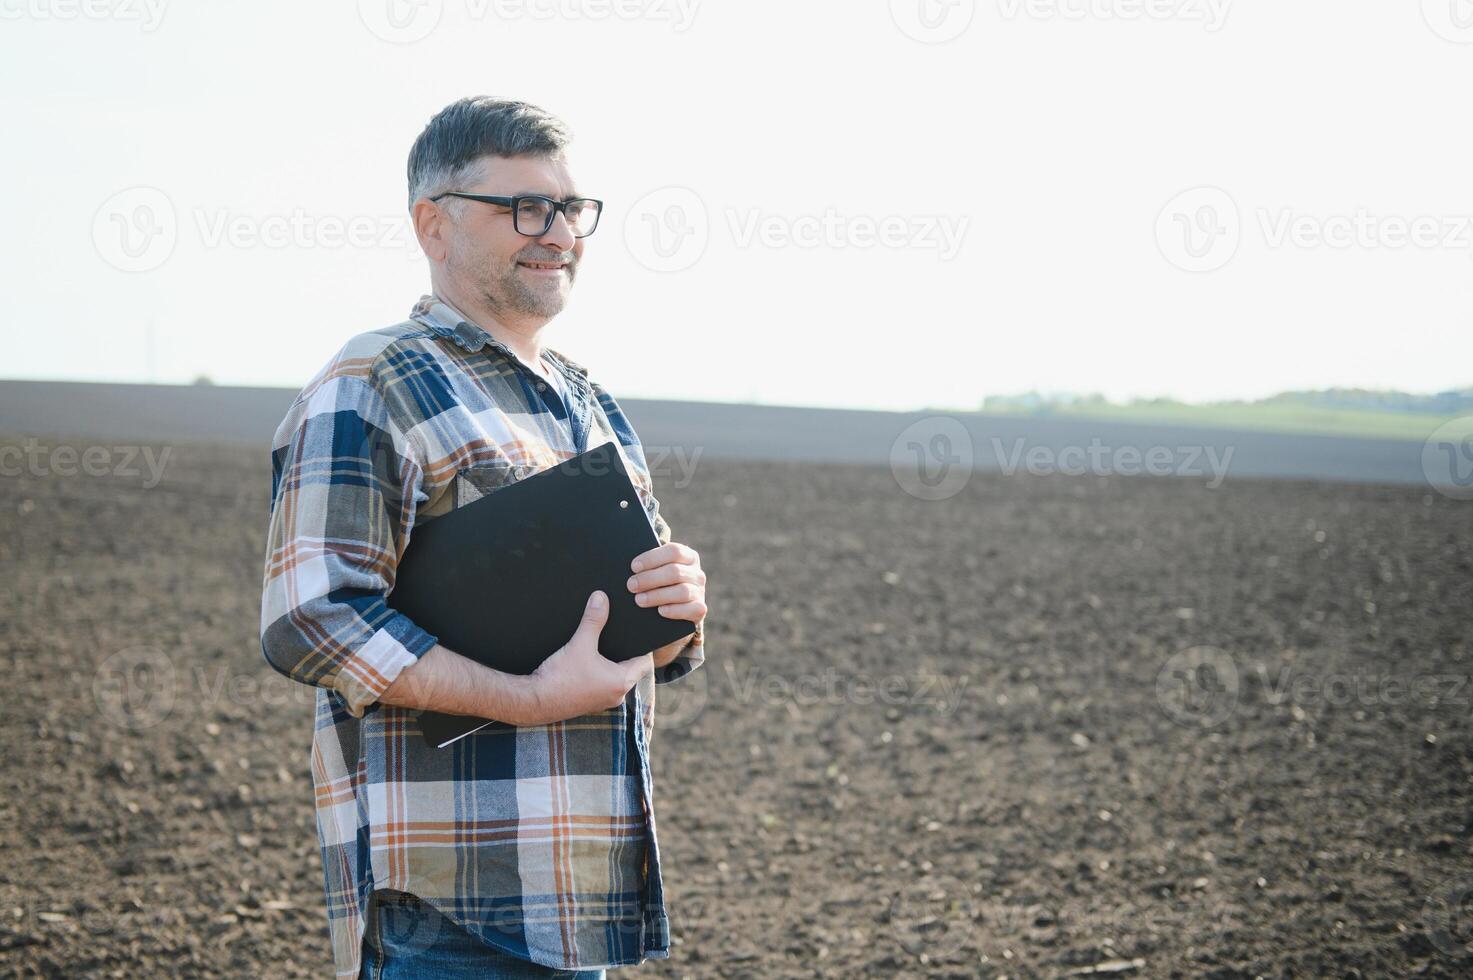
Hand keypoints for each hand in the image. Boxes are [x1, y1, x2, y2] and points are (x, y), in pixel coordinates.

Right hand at [524, 591, 653, 724]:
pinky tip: (587, 662)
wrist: (534, 701)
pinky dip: (599, 674)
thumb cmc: (560, 676)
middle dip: (625, 652)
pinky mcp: (589, 703)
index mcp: (621, 682)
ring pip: (616, 678)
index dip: (643, 646)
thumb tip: (601, 598)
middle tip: (619, 635)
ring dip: (611, 664)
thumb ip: (593, 619)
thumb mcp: (580, 643)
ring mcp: (603, 702)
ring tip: (603, 646)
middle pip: (631, 669)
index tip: (636, 633)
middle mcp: (617, 695)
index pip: (645, 663)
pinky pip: (602, 685)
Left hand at [627, 541, 706, 625]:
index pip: (674, 551)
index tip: (634, 567)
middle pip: (675, 572)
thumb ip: (649, 566)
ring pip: (682, 591)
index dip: (653, 558)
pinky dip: (674, 610)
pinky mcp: (699, 609)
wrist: (671, 608)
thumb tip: (633, 568)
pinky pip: (691, 609)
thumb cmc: (659, 583)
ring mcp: (700, 592)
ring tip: (639, 600)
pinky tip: (660, 611)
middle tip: (631, 585)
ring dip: (658, 595)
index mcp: (688, 556)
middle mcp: (697, 573)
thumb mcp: (657, 570)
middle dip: (650, 579)